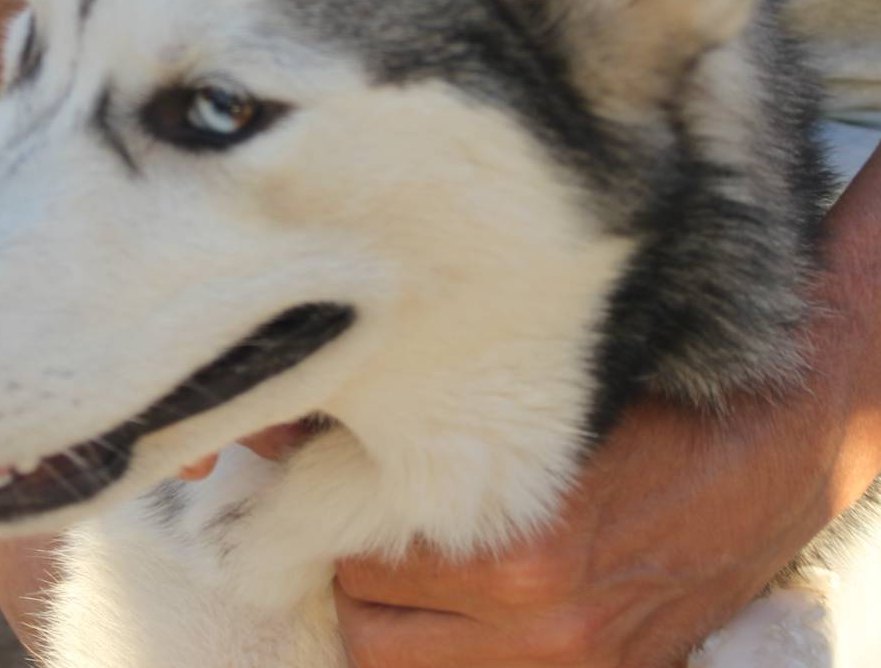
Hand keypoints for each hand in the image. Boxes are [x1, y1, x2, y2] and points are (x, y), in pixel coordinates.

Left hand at [327, 147, 880, 667]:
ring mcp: (571, 666)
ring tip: (406, 569)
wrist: (766, 454)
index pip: (355, 559)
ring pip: (399, 666)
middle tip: (363, 524)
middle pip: (367, 627)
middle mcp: (539, 625)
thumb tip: (288, 424)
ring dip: (388, 621)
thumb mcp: (521, 417)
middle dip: (352, 573)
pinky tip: (448, 608)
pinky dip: (441, 650)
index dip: (328, 515)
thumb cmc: (638, 413)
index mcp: (517, 552)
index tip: (322, 482)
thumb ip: (411, 431)